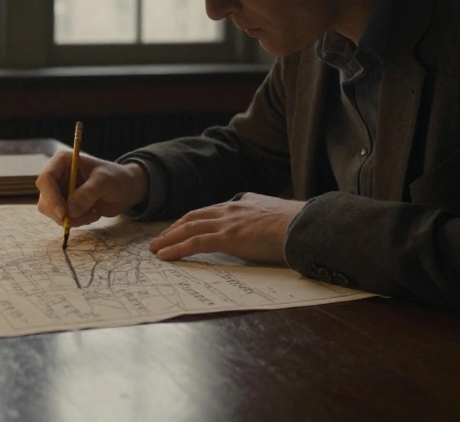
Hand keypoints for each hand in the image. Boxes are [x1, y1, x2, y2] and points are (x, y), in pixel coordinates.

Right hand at [35, 150, 148, 227]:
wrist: (125, 189)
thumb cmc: (116, 178)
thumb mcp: (104, 182)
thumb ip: (87, 194)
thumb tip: (69, 211)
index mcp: (63, 161)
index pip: (45, 179)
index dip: (51, 197)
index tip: (64, 213)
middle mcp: (57, 175)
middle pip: (45, 199)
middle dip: (62, 213)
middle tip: (84, 217)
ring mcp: (60, 191)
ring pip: (51, 212)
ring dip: (72, 219)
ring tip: (93, 214)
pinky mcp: (65, 204)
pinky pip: (61, 219)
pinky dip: (76, 221)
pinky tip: (92, 214)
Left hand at [149, 193, 306, 263]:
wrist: (304, 225)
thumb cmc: (298, 225)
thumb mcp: (279, 216)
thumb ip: (265, 220)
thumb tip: (266, 230)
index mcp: (244, 203)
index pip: (212, 211)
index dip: (195, 220)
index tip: (183, 227)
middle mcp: (232, 209)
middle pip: (194, 216)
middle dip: (175, 228)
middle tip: (161, 238)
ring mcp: (228, 222)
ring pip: (189, 228)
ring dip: (169, 238)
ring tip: (155, 248)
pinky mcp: (227, 237)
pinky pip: (194, 243)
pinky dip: (176, 248)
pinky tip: (164, 256)